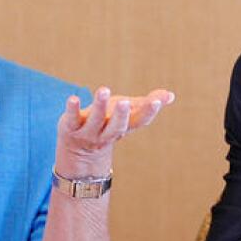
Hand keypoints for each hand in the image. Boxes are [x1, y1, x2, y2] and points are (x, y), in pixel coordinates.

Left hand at [55, 87, 174, 176]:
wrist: (79, 150)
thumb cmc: (107, 123)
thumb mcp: (126, 113)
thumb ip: (145, 104)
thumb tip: (171, 95)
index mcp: (123, 127)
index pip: (138, 122)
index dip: (148, 112)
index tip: (156, 101)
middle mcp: (107, 133)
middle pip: (116, 127)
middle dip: (121, 115)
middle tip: (126, 102)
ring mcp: (88, 133)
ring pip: (95, 121)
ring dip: (99, 106)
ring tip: (104, 90)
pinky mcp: (70, 128)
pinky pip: (71, 119)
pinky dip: (72, 109)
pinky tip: (73, 98)